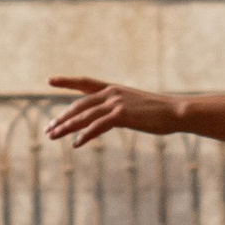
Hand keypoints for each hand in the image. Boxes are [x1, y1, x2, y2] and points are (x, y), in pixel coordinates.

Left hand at [45, 78, 175, 144]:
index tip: (49, 80)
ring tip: (52, 136)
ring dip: (66, 127)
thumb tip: (105, 121)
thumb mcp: (133, 107)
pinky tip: (76, 144)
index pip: (84, 83)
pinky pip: (97, 126)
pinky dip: (85, 135)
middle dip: (61, 118)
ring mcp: (116, 103)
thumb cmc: (157, 112)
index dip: (66, 81)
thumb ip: (117, 111)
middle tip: (48, 129)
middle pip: (78, 105)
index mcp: (113, 89)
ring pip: (83, 116)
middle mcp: (111, 93)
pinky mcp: (121, 115)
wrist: (176, 112)